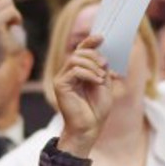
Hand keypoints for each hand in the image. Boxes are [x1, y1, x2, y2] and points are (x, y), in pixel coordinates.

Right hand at [52, 34, 112, 155]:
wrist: (89, 128)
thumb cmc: (96, 110)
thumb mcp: (104, 85)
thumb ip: (102, 69)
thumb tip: (102, 55)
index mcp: (78, 72)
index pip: (81, 51)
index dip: (89, 41)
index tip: (101, 37)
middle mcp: (68, 73)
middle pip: (78, 52)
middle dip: (94, 55)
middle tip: (104, 65)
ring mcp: (62, 79)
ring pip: (75, 59)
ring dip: (92, 65)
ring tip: (101, 77)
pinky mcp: (60, 85)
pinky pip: (74, 70)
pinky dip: (88, 73)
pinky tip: (97, 81)